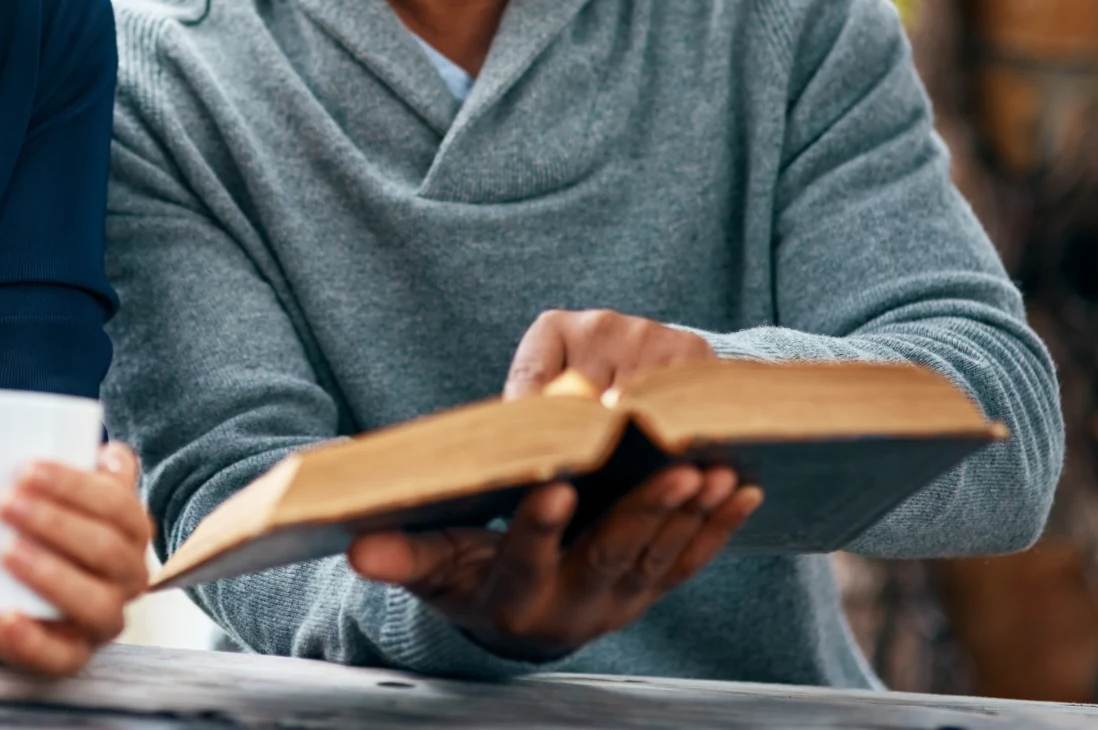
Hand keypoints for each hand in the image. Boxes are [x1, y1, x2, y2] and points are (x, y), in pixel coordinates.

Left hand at [0, 442, 152, 676]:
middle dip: (57, 523)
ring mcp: (101, 622)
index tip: (26, 467)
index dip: (77, 486)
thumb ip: (74, 460)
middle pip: (108, 551)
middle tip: (4, 502)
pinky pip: (59, 657)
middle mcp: (128, 578)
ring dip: (50, 574)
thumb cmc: (22, 528)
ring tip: (4, 550)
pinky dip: (29, 637)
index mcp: (130, 531)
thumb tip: (110, 452)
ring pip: (96, 604)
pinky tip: (2, 615)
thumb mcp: (48, 493)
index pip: (118, 505)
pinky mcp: (68, 659)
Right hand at [346, 309, 754, 660]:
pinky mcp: (652, 588)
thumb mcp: (433, 572)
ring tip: (715, 471)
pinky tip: (742, 490)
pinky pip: (691, 559)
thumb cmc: (468, 582)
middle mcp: (577, 605)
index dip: (541, 528)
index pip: (529, 559)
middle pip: (613, 555)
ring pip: (661, 555)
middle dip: (647, 511)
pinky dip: (719, 527)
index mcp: (517, 597)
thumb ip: (403, 557)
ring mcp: (622, 600)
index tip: (555, 487)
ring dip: (692, 515)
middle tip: (676, 471)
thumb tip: (356, 546)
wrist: (520, 626)